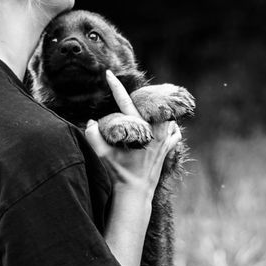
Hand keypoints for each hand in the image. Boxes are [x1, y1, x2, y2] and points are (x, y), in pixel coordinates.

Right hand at [85, 71, 181, 200]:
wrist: (136, 192)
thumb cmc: (118, 173)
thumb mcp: (102, 155)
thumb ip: (93, 137)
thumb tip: (91, 121)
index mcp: (138, 129)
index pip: (124, 101)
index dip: (115, 86)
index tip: (109, 73)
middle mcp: (154, 131)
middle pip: (152, 104)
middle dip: (144, 97)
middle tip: (135, 95)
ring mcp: (164, 140)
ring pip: (166, 116)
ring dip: (158, 111)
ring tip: (151, 108)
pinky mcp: (167, 149)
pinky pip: (174, 132)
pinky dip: (170, 128)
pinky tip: (166, 128)